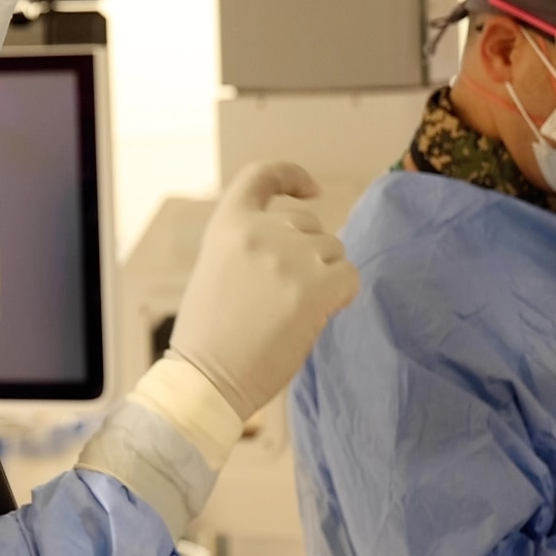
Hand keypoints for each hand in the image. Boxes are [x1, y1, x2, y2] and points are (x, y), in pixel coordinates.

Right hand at [168, 162, 359, 419]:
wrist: (206, 379)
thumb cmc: (209, 335)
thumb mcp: (217, 268)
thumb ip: (252, 245)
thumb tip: (301, 242)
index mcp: (227, 225)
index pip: (262, 175)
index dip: (292, 176)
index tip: (312, 189)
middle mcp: (260, 232)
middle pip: (309, 224)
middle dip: (309, 253)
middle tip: (286, 296)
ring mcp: (289, 257)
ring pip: (333, 252)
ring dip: (324, 277)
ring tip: (293, 312)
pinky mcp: (315, 288)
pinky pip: (349, 277)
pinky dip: (340, 296)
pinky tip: (316, 317)